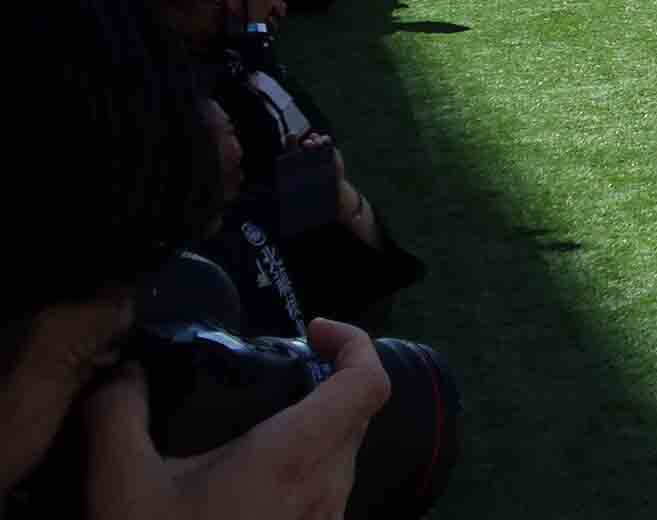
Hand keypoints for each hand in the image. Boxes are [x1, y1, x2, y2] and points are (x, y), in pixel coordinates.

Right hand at [80, 317, 388, 519]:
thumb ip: (119, 416)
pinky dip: (304, 474)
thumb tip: (122, 374)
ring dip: (313, 434)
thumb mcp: (122, 485)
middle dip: (324, 385)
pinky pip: (326, 496)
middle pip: (355, 415)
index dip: (353, 342)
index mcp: (294, 458)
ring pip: (342, 459)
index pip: (368, 382)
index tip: (311, 331)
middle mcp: (326, 490)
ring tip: (258, 433)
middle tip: (277, 376)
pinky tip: (252, 486)